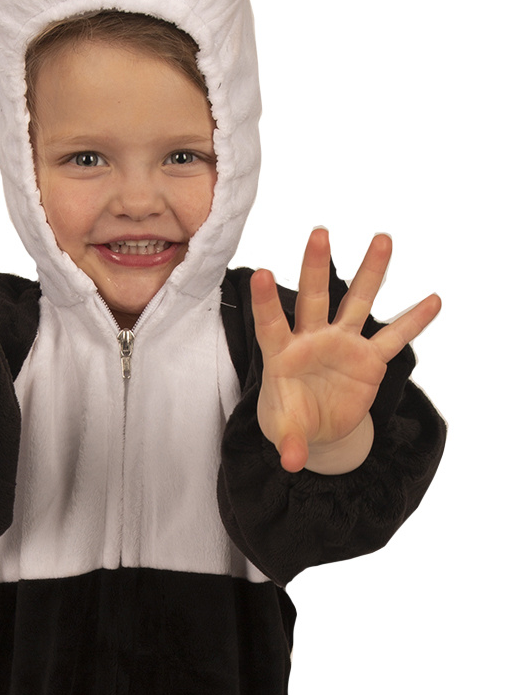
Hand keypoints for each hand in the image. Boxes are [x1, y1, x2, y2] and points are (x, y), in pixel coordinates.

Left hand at [251, 229, 441, 472]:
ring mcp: (343, 344)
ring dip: (370, 272)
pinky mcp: (369, 360)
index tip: (261, 273)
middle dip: (316, 267)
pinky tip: (433, 300)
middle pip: (314, 298)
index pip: (271, 324)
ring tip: (382, 239)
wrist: (315, 427)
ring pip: (357, 302)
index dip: (266, 302)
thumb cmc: (290, 420)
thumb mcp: (286, 432)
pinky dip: (413, 321)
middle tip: (320, 232)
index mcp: (283, 354)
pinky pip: (393, 338)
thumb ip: (289, 442)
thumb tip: (292, 462)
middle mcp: (313, 339)